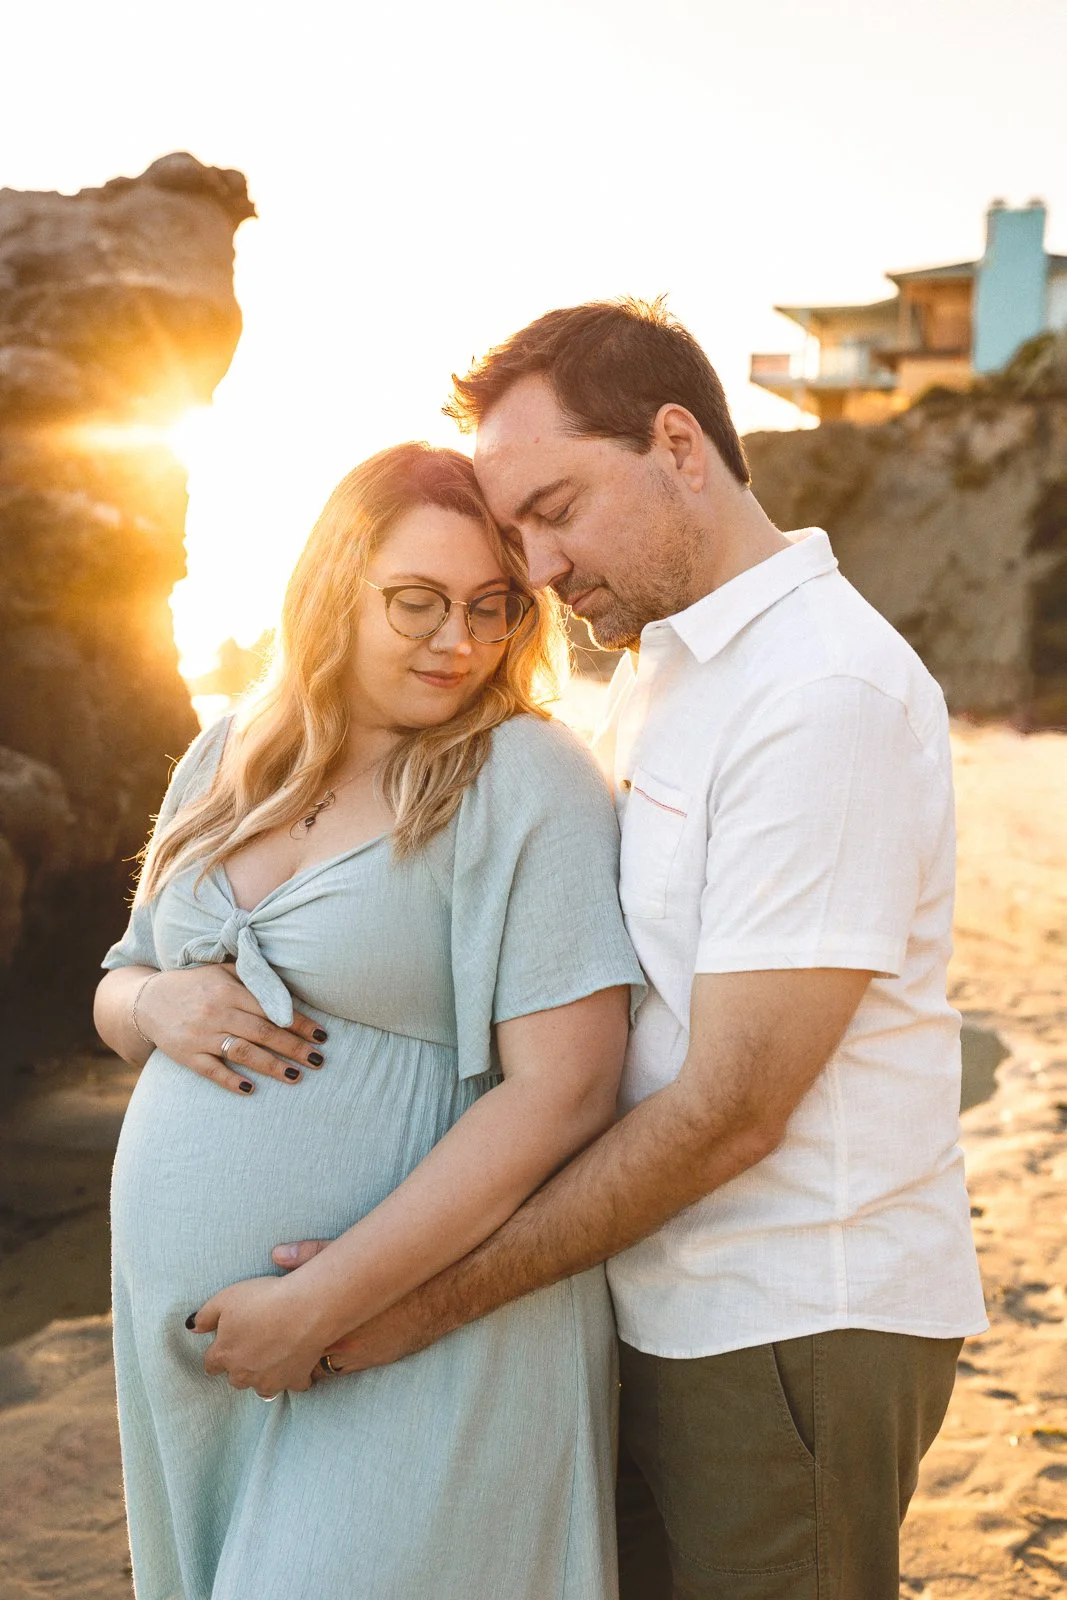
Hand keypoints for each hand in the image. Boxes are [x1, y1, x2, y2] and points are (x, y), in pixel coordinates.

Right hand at [138, 964, 327, 1093]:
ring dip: (271, 1066)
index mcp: (228, 990)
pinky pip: (212, 1071)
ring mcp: (200, 1036)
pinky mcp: (186, 1055)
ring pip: (242, 1052)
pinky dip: (231, 1081)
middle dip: (293, 1047)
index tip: (321, 1035)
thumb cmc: (195, 985)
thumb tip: (289, 990)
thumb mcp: (222, 971)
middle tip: (319, 1060)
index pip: (271, 1008)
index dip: (298, 1023)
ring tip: (296, 1076)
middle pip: (262, 1032)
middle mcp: (216, 1012)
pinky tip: (252, 1090)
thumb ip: (252, 977)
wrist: (147, 1000)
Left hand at [190, 1274, 329, 1395]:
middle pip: (235, 1378)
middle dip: (240, 1366)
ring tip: (274, 1355)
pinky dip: (293, 1375)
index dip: (218, 1352)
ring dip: (264, 1375)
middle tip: (253, 1345)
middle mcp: (244, 1374)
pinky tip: (297, 1360)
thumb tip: (192, 1327)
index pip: (211, 1364)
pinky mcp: (295, 1380)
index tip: (226, 1343)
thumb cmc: (263, 1300)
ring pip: (261, 1386)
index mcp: (225, 1355)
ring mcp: (270, 1381)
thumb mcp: (226, 1298)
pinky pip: (292, 1384)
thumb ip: (205, 1315)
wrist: (305, 1309)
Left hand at [272, 1240, 435, 1372]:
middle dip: (295, 1349)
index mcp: (329, 1317)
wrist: (437, 1295)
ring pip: (323, 1368)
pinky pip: (346, 1369)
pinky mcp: (376, 1360)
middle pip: (302, 1356)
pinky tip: (340, 1345)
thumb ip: (311, 1256)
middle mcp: (341, 1342)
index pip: (291, 1336)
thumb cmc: (392, 1272)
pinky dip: (340, 1360)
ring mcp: (359, 1356)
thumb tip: (277, 1254)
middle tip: (288, 1338)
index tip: (279, 1323)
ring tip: (311, 1342)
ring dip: (317, 1356)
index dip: (282, 1330)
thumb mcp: (348, 1257)